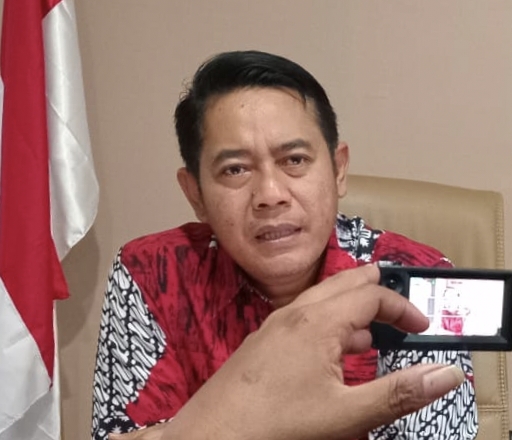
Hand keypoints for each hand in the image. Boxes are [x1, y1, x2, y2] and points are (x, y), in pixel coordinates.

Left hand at [111, 264, 464, 439]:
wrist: (214, 431)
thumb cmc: (280, 421)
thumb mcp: (347, 413)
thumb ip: (399, 392)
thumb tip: (447, 373)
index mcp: (319, 321)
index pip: (371, 294)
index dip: (402, 307)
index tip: (422, 328)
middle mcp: (297, 311)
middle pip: (345, 282)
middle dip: (378, 291)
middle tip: (402, 310)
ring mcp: (277, 322)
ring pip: (323, 297)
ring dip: (353, 306)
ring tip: (373, 332)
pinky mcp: (265, 336)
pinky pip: (305, 314)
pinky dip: (330, 320)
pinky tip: (332, 350)